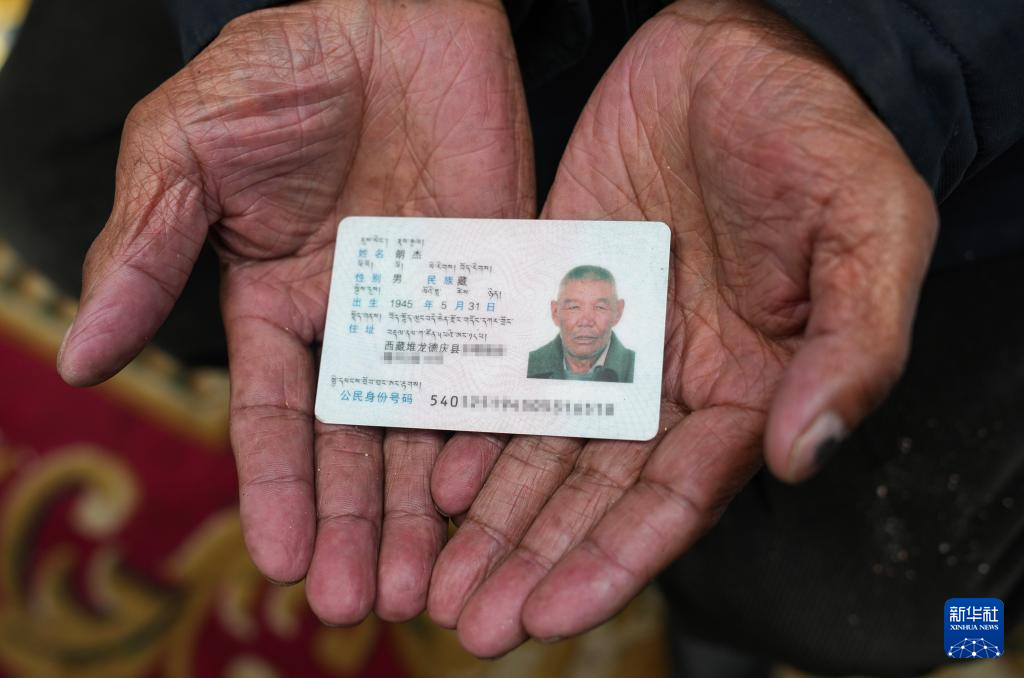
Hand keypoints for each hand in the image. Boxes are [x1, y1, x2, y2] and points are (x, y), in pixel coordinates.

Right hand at [56, 0, 532, 623]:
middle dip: (353, 523)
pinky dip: (490, 430)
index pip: (278, 414)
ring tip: (420, 585)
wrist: (396, 6)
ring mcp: (434, 308)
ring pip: (428, 426)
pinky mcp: (499, 282)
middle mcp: (359, 321)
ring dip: (419, 508)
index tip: (278, 559)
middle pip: (356, 444)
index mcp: (278, 299)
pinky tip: (482, 492)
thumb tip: (87, 356)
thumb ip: (146, 249)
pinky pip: (498, 368)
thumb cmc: (283, 69)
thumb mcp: (188, 151)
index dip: (277, 487)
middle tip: (356, 602)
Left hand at [427, 0, 936, 654]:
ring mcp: (608, 337)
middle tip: (471, 623)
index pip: (676, 498)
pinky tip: (434, 475)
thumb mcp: (869, 233)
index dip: (615, 559)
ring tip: (438, 577)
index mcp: (750, 386)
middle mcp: (671, 379)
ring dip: (493, 516)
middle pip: (594, 492)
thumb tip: (801, 456)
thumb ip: (852, 349)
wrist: (744, 47)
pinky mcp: (557, 287)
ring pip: (543, 446)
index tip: (554, 613)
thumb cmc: (822, 136)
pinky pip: (510, 368)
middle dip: (535, 559)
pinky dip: (474, 423)